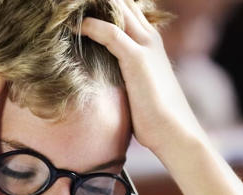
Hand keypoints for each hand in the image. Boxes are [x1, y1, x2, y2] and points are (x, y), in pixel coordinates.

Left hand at [81, 0, 204, 158]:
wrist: (175, 133)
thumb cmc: (156, 119)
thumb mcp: (139, 89)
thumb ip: (126, 76)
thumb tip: (107, 83)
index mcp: (151, 42)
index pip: (127, 10)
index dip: (106, 7)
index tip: (81, 11)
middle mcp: (150, 38)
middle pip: (123, 3)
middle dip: (98, 3)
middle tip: (69, 6)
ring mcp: (145, 46)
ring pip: (118, 9)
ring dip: (92, 7)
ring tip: (67, 9)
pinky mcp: (137, 59)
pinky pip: (109, 32)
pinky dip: (90, 26)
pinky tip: (74, 26)